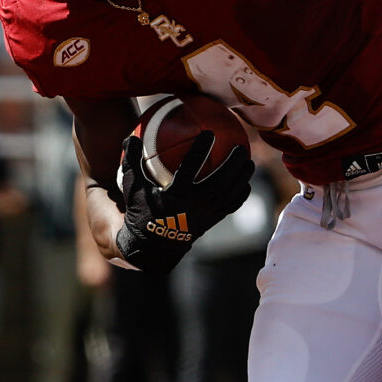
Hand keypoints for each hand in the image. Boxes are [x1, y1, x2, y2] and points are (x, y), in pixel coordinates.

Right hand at [114, 132, 254, 271]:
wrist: (151, 248)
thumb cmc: (141, 213)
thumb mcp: (132, 188)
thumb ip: (131, 163)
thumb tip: (131, 136)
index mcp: (175, 194)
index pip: (191, 168)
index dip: (200, 150)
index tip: (209, 133)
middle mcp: (193, 204)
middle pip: (220, 181)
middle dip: (233, 164)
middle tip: (242, 147)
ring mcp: (204, 214)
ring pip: (229, 194)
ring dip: (241, 177)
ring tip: (249, 162)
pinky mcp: (211, 222)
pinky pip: (230, 207)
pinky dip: (240, 195)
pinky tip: (246, 184)